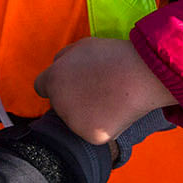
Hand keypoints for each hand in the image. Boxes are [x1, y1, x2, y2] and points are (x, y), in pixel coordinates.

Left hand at [34, 36, 178, 144]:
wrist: (141, 75)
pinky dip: (103, 125)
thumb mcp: (82, 46)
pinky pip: (93, 131)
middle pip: (59, 104)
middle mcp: (58, 103)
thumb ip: (63, 58)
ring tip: (109, 99)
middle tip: (96, 89)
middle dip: (73, 99)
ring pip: (76, 120)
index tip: (70, 85)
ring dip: (87, 113)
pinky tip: (115, 112)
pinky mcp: (91, 136)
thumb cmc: (114, 56)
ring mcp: (74, 122)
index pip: (41, 87)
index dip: (57, 84)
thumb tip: (58, 68)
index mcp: (53, 79)